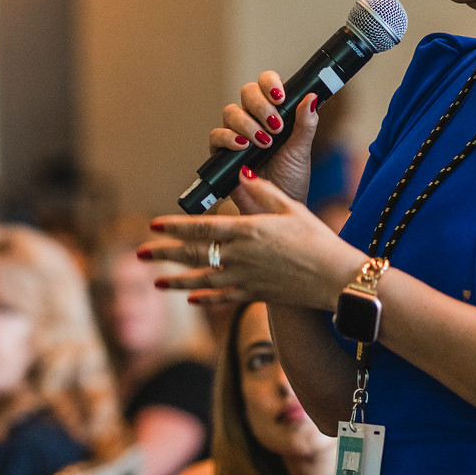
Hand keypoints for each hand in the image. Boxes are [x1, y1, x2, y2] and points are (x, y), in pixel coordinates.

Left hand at [142, 171, 367, 309]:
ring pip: (202, 280)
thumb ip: (263, 192)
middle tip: (141, 254)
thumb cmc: (317, 239)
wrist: (334, 279)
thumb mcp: (290, 208)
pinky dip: (206, 299)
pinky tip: (192, 298)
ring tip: (156, 282)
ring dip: (176, 281)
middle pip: (193, 254)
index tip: (154, 225)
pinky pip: (223, 298)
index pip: (200, 228)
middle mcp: (239, 257)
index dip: (174, 227)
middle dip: (164, 254)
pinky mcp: (255, 294)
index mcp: (246, 231)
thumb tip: (242, 175)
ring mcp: (245, 279)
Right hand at [209, 71, 317, 201]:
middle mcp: (253, 118)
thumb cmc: (290, 178)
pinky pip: (216, 135)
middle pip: (247, 92)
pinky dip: (229, 138)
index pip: (266, 83)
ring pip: (231, 112)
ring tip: (263, 143)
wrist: (274, 207)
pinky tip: (243, 147)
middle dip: (260, 105)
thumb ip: (306, 123)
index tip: (280, 98)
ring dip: (247, 124)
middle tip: (275, 126)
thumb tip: (312, 96)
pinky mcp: (222, 152)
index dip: (270, 83)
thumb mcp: (301, 150)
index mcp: (274, 111)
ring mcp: (236, 133)